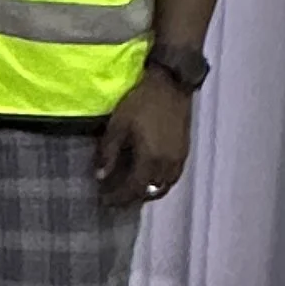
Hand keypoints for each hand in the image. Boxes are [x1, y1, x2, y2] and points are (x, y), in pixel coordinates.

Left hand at [95, 69, 192, 208]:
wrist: (170, 85)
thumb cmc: (141, 103)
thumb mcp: (118, 126)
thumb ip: (108, 153)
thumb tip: (100, 176)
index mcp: (150, 159)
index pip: (133, 189)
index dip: (118, 197)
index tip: (104, 200)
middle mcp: (168, 164)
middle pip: (149, 191)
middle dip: (131, 197)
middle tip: (115, 198)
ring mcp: (179, 158)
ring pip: (164, 186)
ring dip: (147, 192)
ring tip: (130, 190)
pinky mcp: (184, 150)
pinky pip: (172, 177)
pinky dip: (159, 182)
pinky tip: (149, 177)